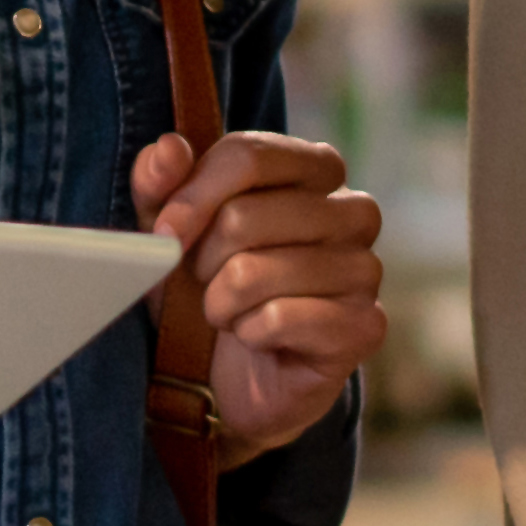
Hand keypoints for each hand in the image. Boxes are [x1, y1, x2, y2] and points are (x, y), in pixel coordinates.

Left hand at [132, 130, 383, 457]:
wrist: (228, 378)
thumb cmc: (204, 289)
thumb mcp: (169, 231)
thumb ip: (160, 183)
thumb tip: (169, 147)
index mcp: (315, 169)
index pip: (248, 156)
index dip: (193, 195)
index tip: (165, 233)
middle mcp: (353, 211)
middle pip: (245, 215)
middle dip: (203, 258)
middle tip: (206, 282)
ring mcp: (365, 269)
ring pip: (257, 271)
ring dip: (222, 302)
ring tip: (229, 312)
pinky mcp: (365, 326)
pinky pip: (281, 318)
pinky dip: (249, 333)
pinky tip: (256, 338)